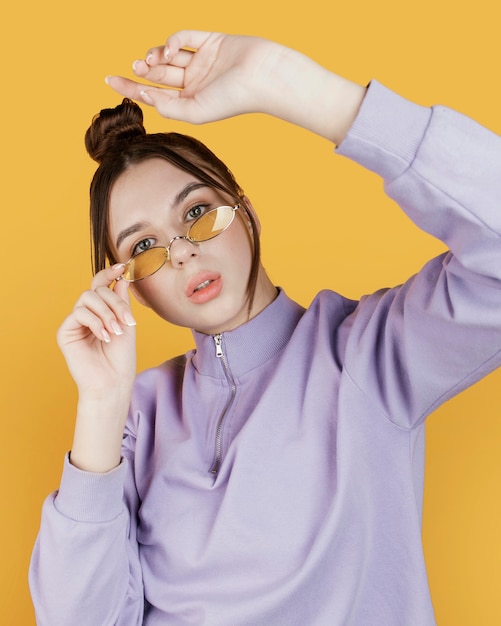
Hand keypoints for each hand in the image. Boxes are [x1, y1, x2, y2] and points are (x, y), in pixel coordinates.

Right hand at [57, 264, 136, 397]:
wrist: (113, 382)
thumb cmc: (121, 358)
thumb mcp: (127, 324)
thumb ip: (122, 302)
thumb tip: (121, 277)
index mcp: (101, 311)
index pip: (101, 286)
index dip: (109, 274)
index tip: (122, 267)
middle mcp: (87, 314)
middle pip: (97, 289)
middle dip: (115, 302)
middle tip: (128, 322)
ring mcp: (75, 322)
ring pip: (88, 298)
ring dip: (106, 313)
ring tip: (116, 332)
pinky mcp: (65, 331)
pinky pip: (79, 313)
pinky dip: (95, 322)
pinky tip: (105, 337)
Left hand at [106, 30, 366, 142]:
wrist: (263, 76)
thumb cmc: (234, 99)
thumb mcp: (196, 111)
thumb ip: (169, 107)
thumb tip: (146, 97)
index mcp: (191, 103)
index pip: (156, 95)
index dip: (132, 88)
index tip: (110, 80)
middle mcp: (195, 83)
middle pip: (159, 75)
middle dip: (142, 71)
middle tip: (134, 67)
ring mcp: (202, 61)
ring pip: (169, 56)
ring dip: (155, 55)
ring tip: (148, 60)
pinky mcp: (211, 41)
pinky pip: (184, 37)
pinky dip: (173, 40)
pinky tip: (170, 48)